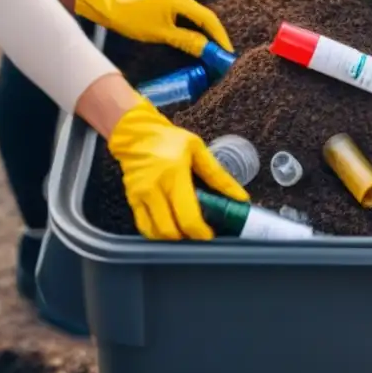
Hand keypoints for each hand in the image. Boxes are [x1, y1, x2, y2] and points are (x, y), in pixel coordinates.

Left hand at [74, 0, 233, 56]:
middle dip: (212, 33)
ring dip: (198, 28)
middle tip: (219, 51)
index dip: (220, 36)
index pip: (209, 19)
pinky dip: (187, 22)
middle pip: (202, 14)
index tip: (227, 51)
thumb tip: (207, 50)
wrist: (103, 0)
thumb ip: (187, 40)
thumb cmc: (130, 18)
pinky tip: (189, 33)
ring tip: (207, 46)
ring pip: (191, 12)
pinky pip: (181, 9)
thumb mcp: (160, 33)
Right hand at [108, 97, 248, 240]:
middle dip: (187, 238)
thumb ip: (219, 175)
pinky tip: (169, 227)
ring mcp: (140, 196)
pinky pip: (143, 226)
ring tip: (185, 231)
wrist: (136, 134)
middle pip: (170, 230)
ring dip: (171, 238)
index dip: (200, 232)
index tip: (210, 235)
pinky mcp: (131, 200)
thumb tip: (240, 197)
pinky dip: (157, 233)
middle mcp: (154, 188)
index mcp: (174, 174)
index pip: (187, 216)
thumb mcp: (198, 150)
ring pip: (155, 233)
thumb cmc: (170, 140)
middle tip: (199, 234)